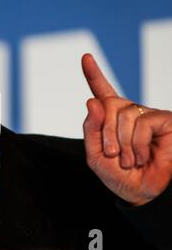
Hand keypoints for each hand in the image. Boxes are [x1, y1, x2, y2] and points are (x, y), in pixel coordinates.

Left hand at [82, 53, 171, 205]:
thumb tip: (92, 101)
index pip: (102, 92)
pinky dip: (137, 144)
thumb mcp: (95, 155)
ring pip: (124, 114)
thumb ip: (90, 130)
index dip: (93, 74)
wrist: (142, 192)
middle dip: (105, 133)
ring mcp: (147, 114)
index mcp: (111, 118)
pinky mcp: (164, 120)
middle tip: (113, 153)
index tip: (85, 57)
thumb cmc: (119, 175)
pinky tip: (142, 156)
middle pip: (108, 105)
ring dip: (121, 142)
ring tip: (128, 159)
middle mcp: (130, 112)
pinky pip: (142, 123)